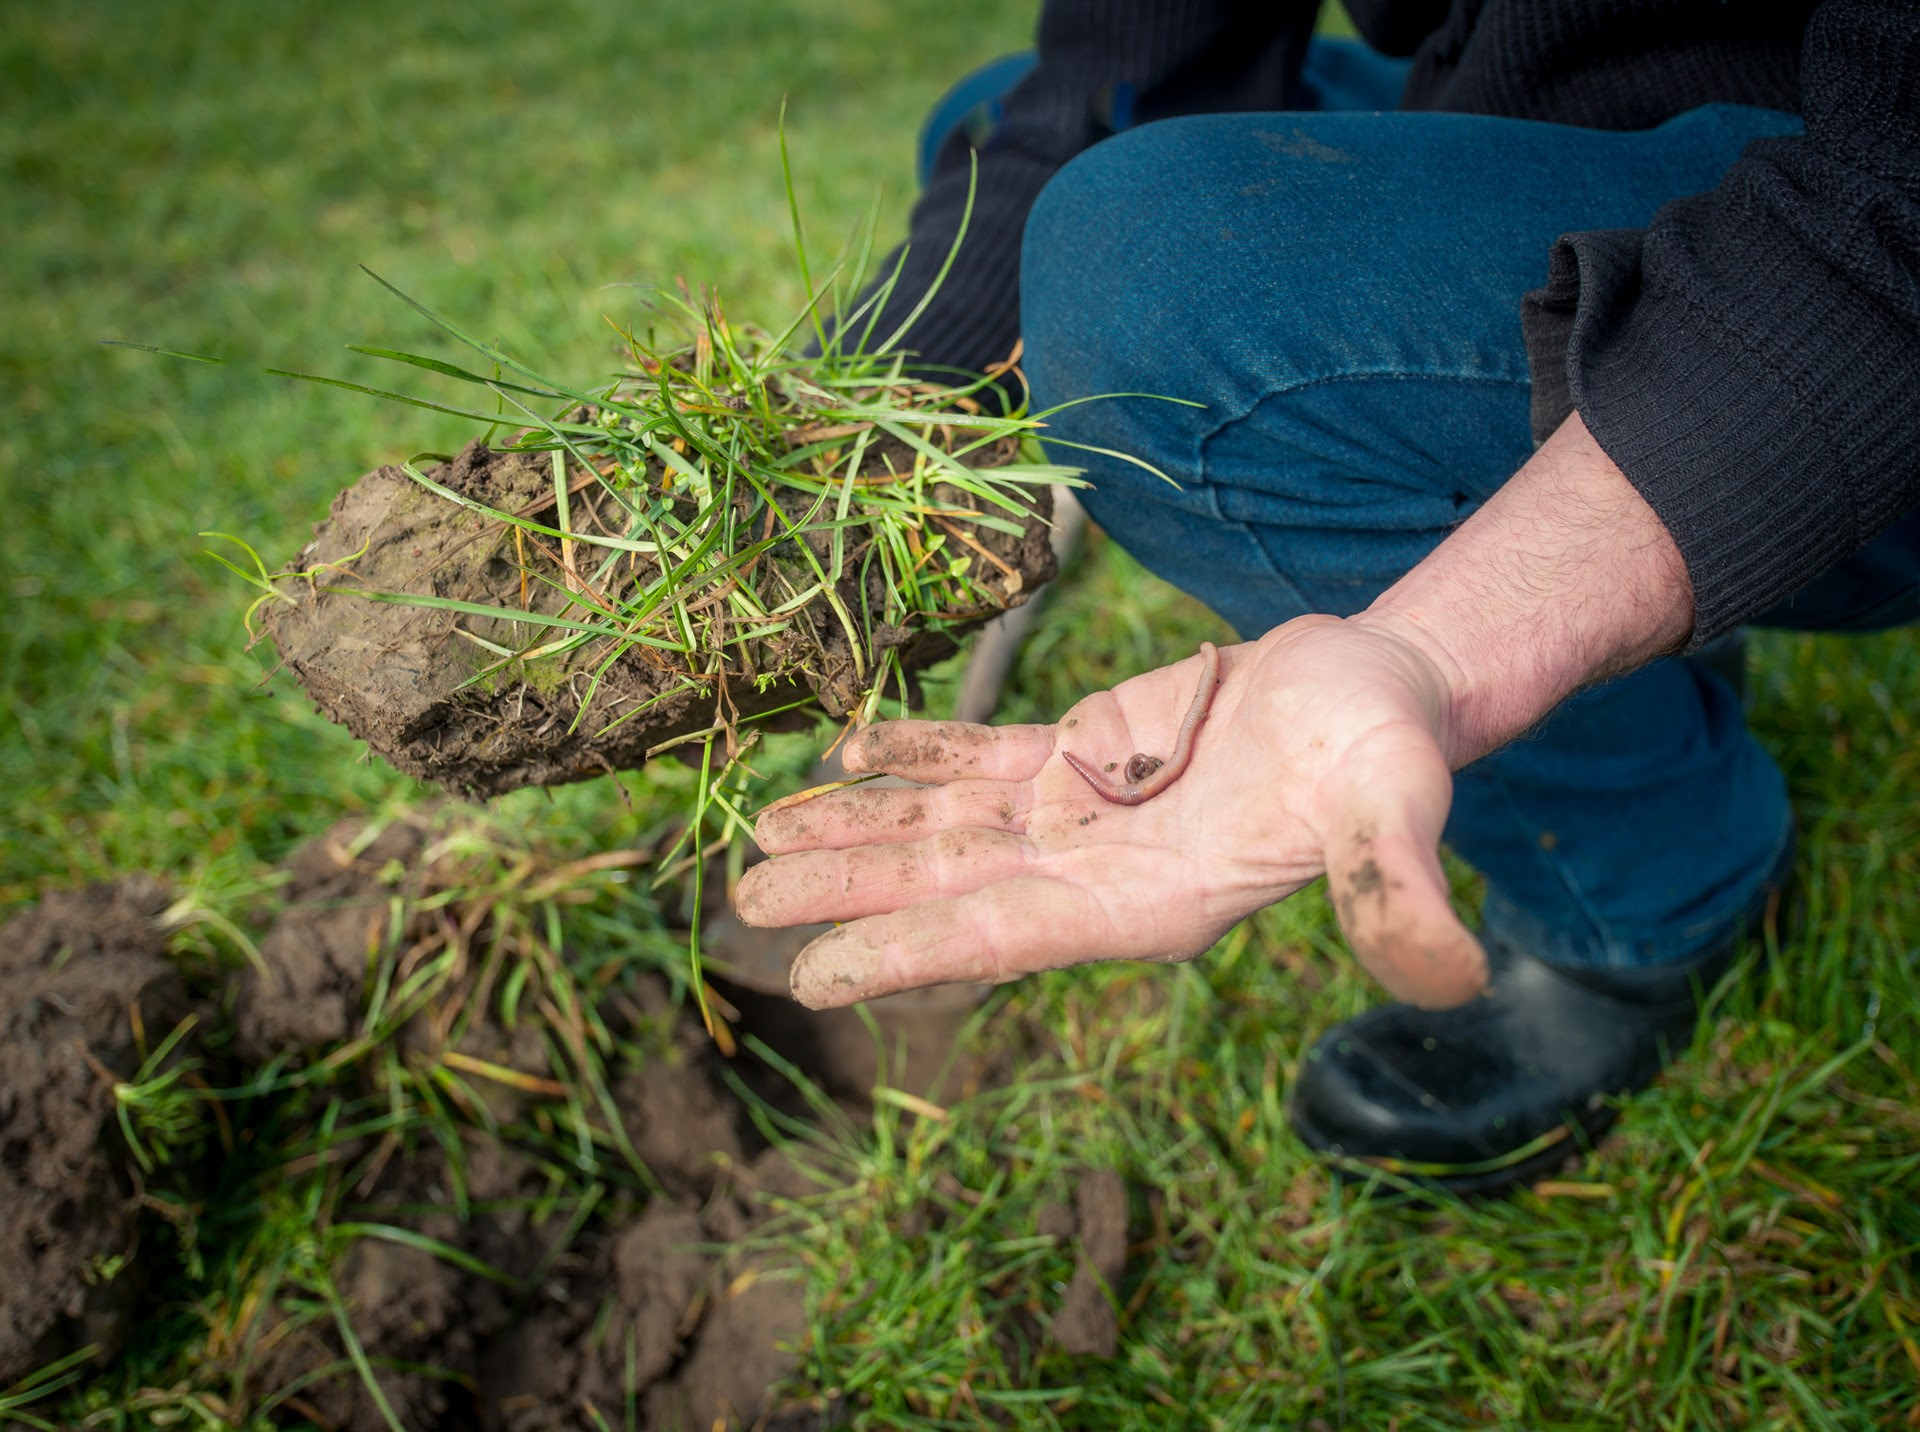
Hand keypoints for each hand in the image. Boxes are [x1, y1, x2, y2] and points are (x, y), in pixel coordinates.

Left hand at [735, 614, 1488, 1010]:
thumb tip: (1450, 974)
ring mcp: (1078, 813)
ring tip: (759, 832)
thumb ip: (1393, 886)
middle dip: (848, 891)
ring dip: (856, 826)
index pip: (1009, 936)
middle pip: (949, 887)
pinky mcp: (1079, 753)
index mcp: (1148, 905)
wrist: (1377, 692)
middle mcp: (1094, 871)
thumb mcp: (1392, 808)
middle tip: (741, 900)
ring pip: (945, 823)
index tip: (816, 970)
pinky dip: (913, 751)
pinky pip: (979, 754)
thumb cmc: (1386, 751)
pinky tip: (846, 743)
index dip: (912, 951)